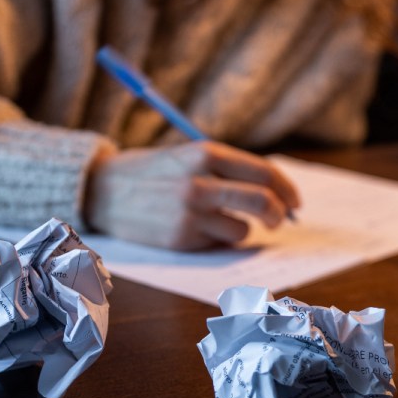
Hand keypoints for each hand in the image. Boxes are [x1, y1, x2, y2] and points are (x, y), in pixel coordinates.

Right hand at [84, 141, 299, 249]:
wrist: (102, 190)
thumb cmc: (153, 172)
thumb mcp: (189, 156)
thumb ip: (228, 170)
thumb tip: (275, 192)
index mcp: (206, 153)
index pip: (264, 172)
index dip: (287, 189)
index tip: (296, 202)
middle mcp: (200, 181)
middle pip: (263, 202)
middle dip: (280, 214)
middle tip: (281, 220)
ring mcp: (190, 212)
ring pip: (243, 229)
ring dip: (240, 228)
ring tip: (216, 219)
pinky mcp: (181, 238)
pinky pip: (219, 244)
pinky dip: (218, 240)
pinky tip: (196, 229)